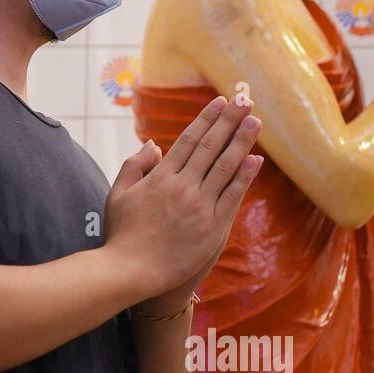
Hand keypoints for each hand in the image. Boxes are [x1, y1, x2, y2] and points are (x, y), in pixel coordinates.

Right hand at [104, 96, 263, 300]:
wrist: (129, 271)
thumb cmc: (121, 234)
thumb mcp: (117, 194)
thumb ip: (134, 166)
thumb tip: (154, 145)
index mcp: (160, 177)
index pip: (188, 140)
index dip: (206, 120)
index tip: (220, 102)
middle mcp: (182, 186)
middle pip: (210, 147)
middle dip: (229, 121)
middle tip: (245, 101)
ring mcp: (199, 207)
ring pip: (225, 167)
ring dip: (242, 141)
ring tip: (255, 121)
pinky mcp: (212, 228)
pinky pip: (232, 196)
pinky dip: (244, 177)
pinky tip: (255, 159)